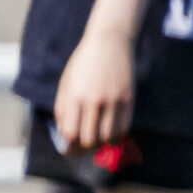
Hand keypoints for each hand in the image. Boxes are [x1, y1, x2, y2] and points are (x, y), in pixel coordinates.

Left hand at [53, 28, 137, 150]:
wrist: (109, 43)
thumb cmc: (83, 64)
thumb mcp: (66, 84)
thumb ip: (64, 110)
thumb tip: (66, 137)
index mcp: (74, 96)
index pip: (71, 134)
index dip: (69, 147)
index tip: (68, 149)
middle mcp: (94, 100)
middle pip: (89, 139)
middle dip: (84, 149)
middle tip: (82, 149)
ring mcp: (114, 100)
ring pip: (108, 137)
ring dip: (101, 144)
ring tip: (96, 142)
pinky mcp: (128, 99)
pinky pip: (124, 128)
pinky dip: (116, 135)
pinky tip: (110, 132)